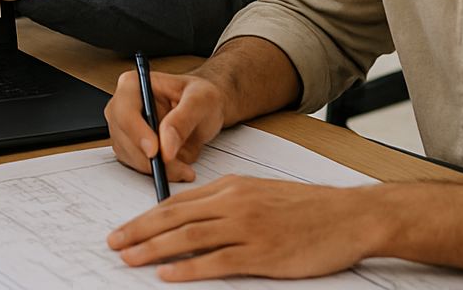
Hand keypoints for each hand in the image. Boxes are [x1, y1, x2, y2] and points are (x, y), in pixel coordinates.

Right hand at [105, 68, 226, 181]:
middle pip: (123, 137)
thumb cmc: (201, 96)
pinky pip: (136, 165)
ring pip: (129, 155)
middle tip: (179, 167)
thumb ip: (182, 120)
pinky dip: (157, 171)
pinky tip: (177, 167)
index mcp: (133, 84)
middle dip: (150, 158)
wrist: (205, 109)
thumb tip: (165, 145)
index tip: (156, 151)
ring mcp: (124, 127)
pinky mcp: (131, 146)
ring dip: (156, 168)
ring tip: (184, 167)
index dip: (137, 133)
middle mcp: (123, 105)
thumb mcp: (200, 101)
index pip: (124, 111)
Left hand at [107, 177, 377, 279]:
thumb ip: (226, 201)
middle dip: (139, 230)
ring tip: (130, 258)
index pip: (177, 202)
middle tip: (113, 243)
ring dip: (154, 248)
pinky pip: (217, 261)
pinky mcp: (262, 253)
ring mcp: (247, 228)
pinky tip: (168, 275)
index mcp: (231, 187)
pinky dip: (189, 268)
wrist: (349, 215)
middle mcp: (233, 203)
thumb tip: (190, 215)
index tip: (124, 227)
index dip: (146, 216)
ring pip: (189, 237)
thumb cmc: (306, 208)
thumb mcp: (259, 193)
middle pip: (175, 217)